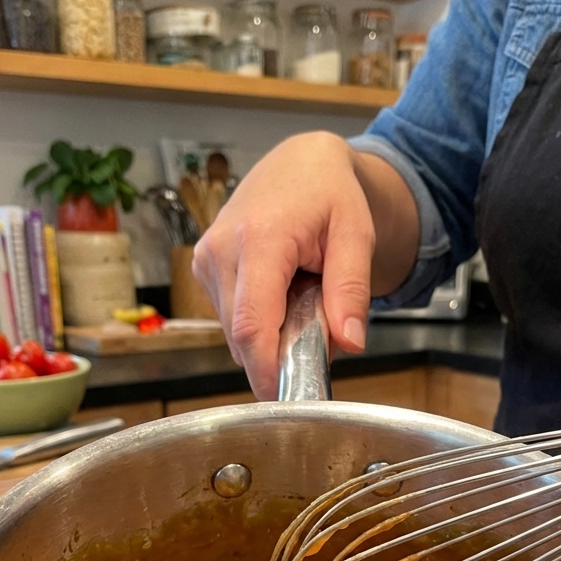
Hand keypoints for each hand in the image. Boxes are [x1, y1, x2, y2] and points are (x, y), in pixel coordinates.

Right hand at [193, 132, 416, 400]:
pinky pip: (230, 318)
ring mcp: (206, 259)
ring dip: (269, 337)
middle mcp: (221, 250)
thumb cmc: (329, 193)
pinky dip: (258, 322)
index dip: (268, 370)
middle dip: (278, 355)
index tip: (290, 398)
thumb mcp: (357, 235)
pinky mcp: (203, 268)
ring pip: (234, 332)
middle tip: (318, 341)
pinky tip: (280, 297)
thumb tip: (350, 344)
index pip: (253, 326)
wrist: (300, 163)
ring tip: (301, 303)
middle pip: (241, 337)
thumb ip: (351, 290)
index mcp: (260, 239)